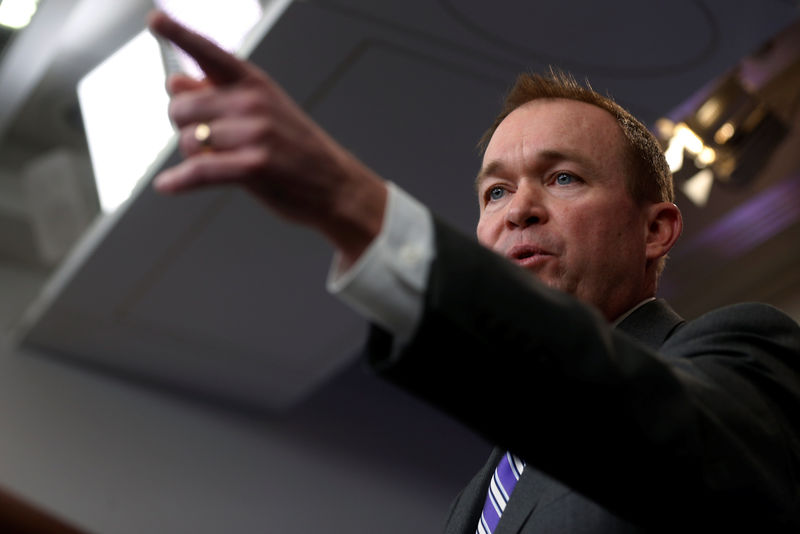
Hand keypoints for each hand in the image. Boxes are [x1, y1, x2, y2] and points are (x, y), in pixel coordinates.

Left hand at [147, 10, 385, 265]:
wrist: (338, 187)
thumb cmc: (298, 151)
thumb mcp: (263, 112)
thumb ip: (217, 94)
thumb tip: (175, 82)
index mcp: (255, 83)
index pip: (209, 52)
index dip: (178, 33)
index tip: (155, 20)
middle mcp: (254, 102)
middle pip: (182, 107)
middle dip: (184, 128)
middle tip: (206, 141)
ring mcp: (255, 133)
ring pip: (188, 140)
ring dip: (193, 156)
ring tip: (219, 163)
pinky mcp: (254, 166)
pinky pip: (199, 170)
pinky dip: (179, 181)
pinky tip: (166, 185)